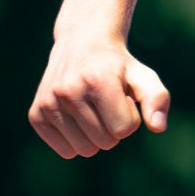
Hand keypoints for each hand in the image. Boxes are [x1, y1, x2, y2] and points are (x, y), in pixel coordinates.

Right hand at [28, 36, 169, 158]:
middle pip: (105, 142)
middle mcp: (68, 91)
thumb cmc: (118, 66)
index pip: (124, 129)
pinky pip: (65, 151)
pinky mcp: (36, 115)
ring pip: (84, 150)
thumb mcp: (144, 76)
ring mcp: (49, 103)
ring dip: (95, 136)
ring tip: (92, 108)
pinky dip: (76, 140)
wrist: (81, 44)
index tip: (124, 99)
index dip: (131, 117)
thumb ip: (157, 99)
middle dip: (114, 128)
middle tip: (107, 103)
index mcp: (98, 80)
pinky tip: (76, 115)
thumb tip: (158, 128)